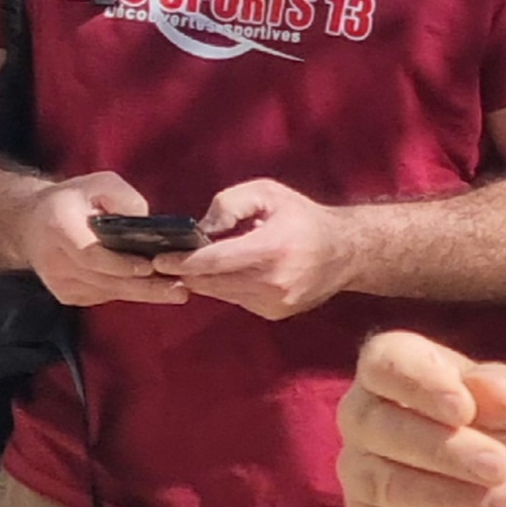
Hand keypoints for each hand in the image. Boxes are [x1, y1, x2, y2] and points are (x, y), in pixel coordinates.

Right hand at [27, 172, 199, 307]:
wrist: (32, 222)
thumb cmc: (72, 200)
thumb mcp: (97, 183)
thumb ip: (122, 197)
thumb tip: (145, 220)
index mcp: (58, 226)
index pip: (90, 254)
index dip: (121, 264)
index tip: (150, 266)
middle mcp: (54, 258)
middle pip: (105, 279)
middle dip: (145, 286)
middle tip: (180, 289)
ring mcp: (59, 281)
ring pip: (107, 292)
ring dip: (142, 293)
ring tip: (176, 291)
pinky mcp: (66, 294)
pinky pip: (103, 296)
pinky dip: (127, 292)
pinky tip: (150, 289)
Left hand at [175, 179, 360, 321]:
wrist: (345, 253)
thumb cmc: (303, 217)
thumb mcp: (267, 193)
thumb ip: (230, 203)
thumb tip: (202, 228)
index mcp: (271, 249)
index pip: (215, 261)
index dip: (183, 261)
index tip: (160, 258)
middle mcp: (273, 282)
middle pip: (213, 283)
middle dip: (187, 272)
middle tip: (165, 260)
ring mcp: (275, 302)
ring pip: (221, 294)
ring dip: (204, 280)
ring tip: (194, 263)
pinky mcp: (274, 313)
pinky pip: (237, 300)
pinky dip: (226, 287)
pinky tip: (229, 272)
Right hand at [337, 329, 505, 506]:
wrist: (500, 482)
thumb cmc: (496, 423)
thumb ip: (505, 392)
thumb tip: (487, 389)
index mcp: (390, 367)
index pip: (385, 364)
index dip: (420, 385)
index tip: (464, 409)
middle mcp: (360, 415)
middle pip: (385, 430)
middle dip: (448, 452)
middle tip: (501, 466)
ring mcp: (357, 470)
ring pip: (391, 488)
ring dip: (456, 499)